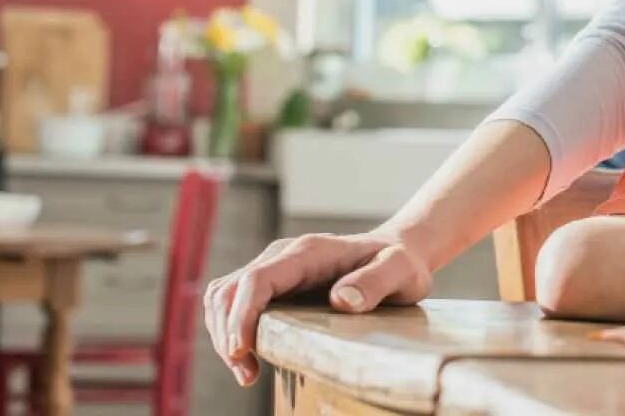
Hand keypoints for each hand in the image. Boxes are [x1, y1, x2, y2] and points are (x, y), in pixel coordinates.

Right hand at [203, 228, 432, 385]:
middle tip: (247, 374)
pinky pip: (235, 302)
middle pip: (230, 290)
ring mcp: (275, 267)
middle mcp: (283, 256)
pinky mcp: (273, 283)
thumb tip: (341, 300)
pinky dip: (231, 329)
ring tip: (246, 372)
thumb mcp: (401, 271)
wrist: (398, 250)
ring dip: (223, 334)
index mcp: (309, 252)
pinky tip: (249, 356)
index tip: (241, 351)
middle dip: (228, 333)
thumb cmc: (400, 263)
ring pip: (224, 296)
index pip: (257, 279)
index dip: (241, 315)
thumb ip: (376, 282)